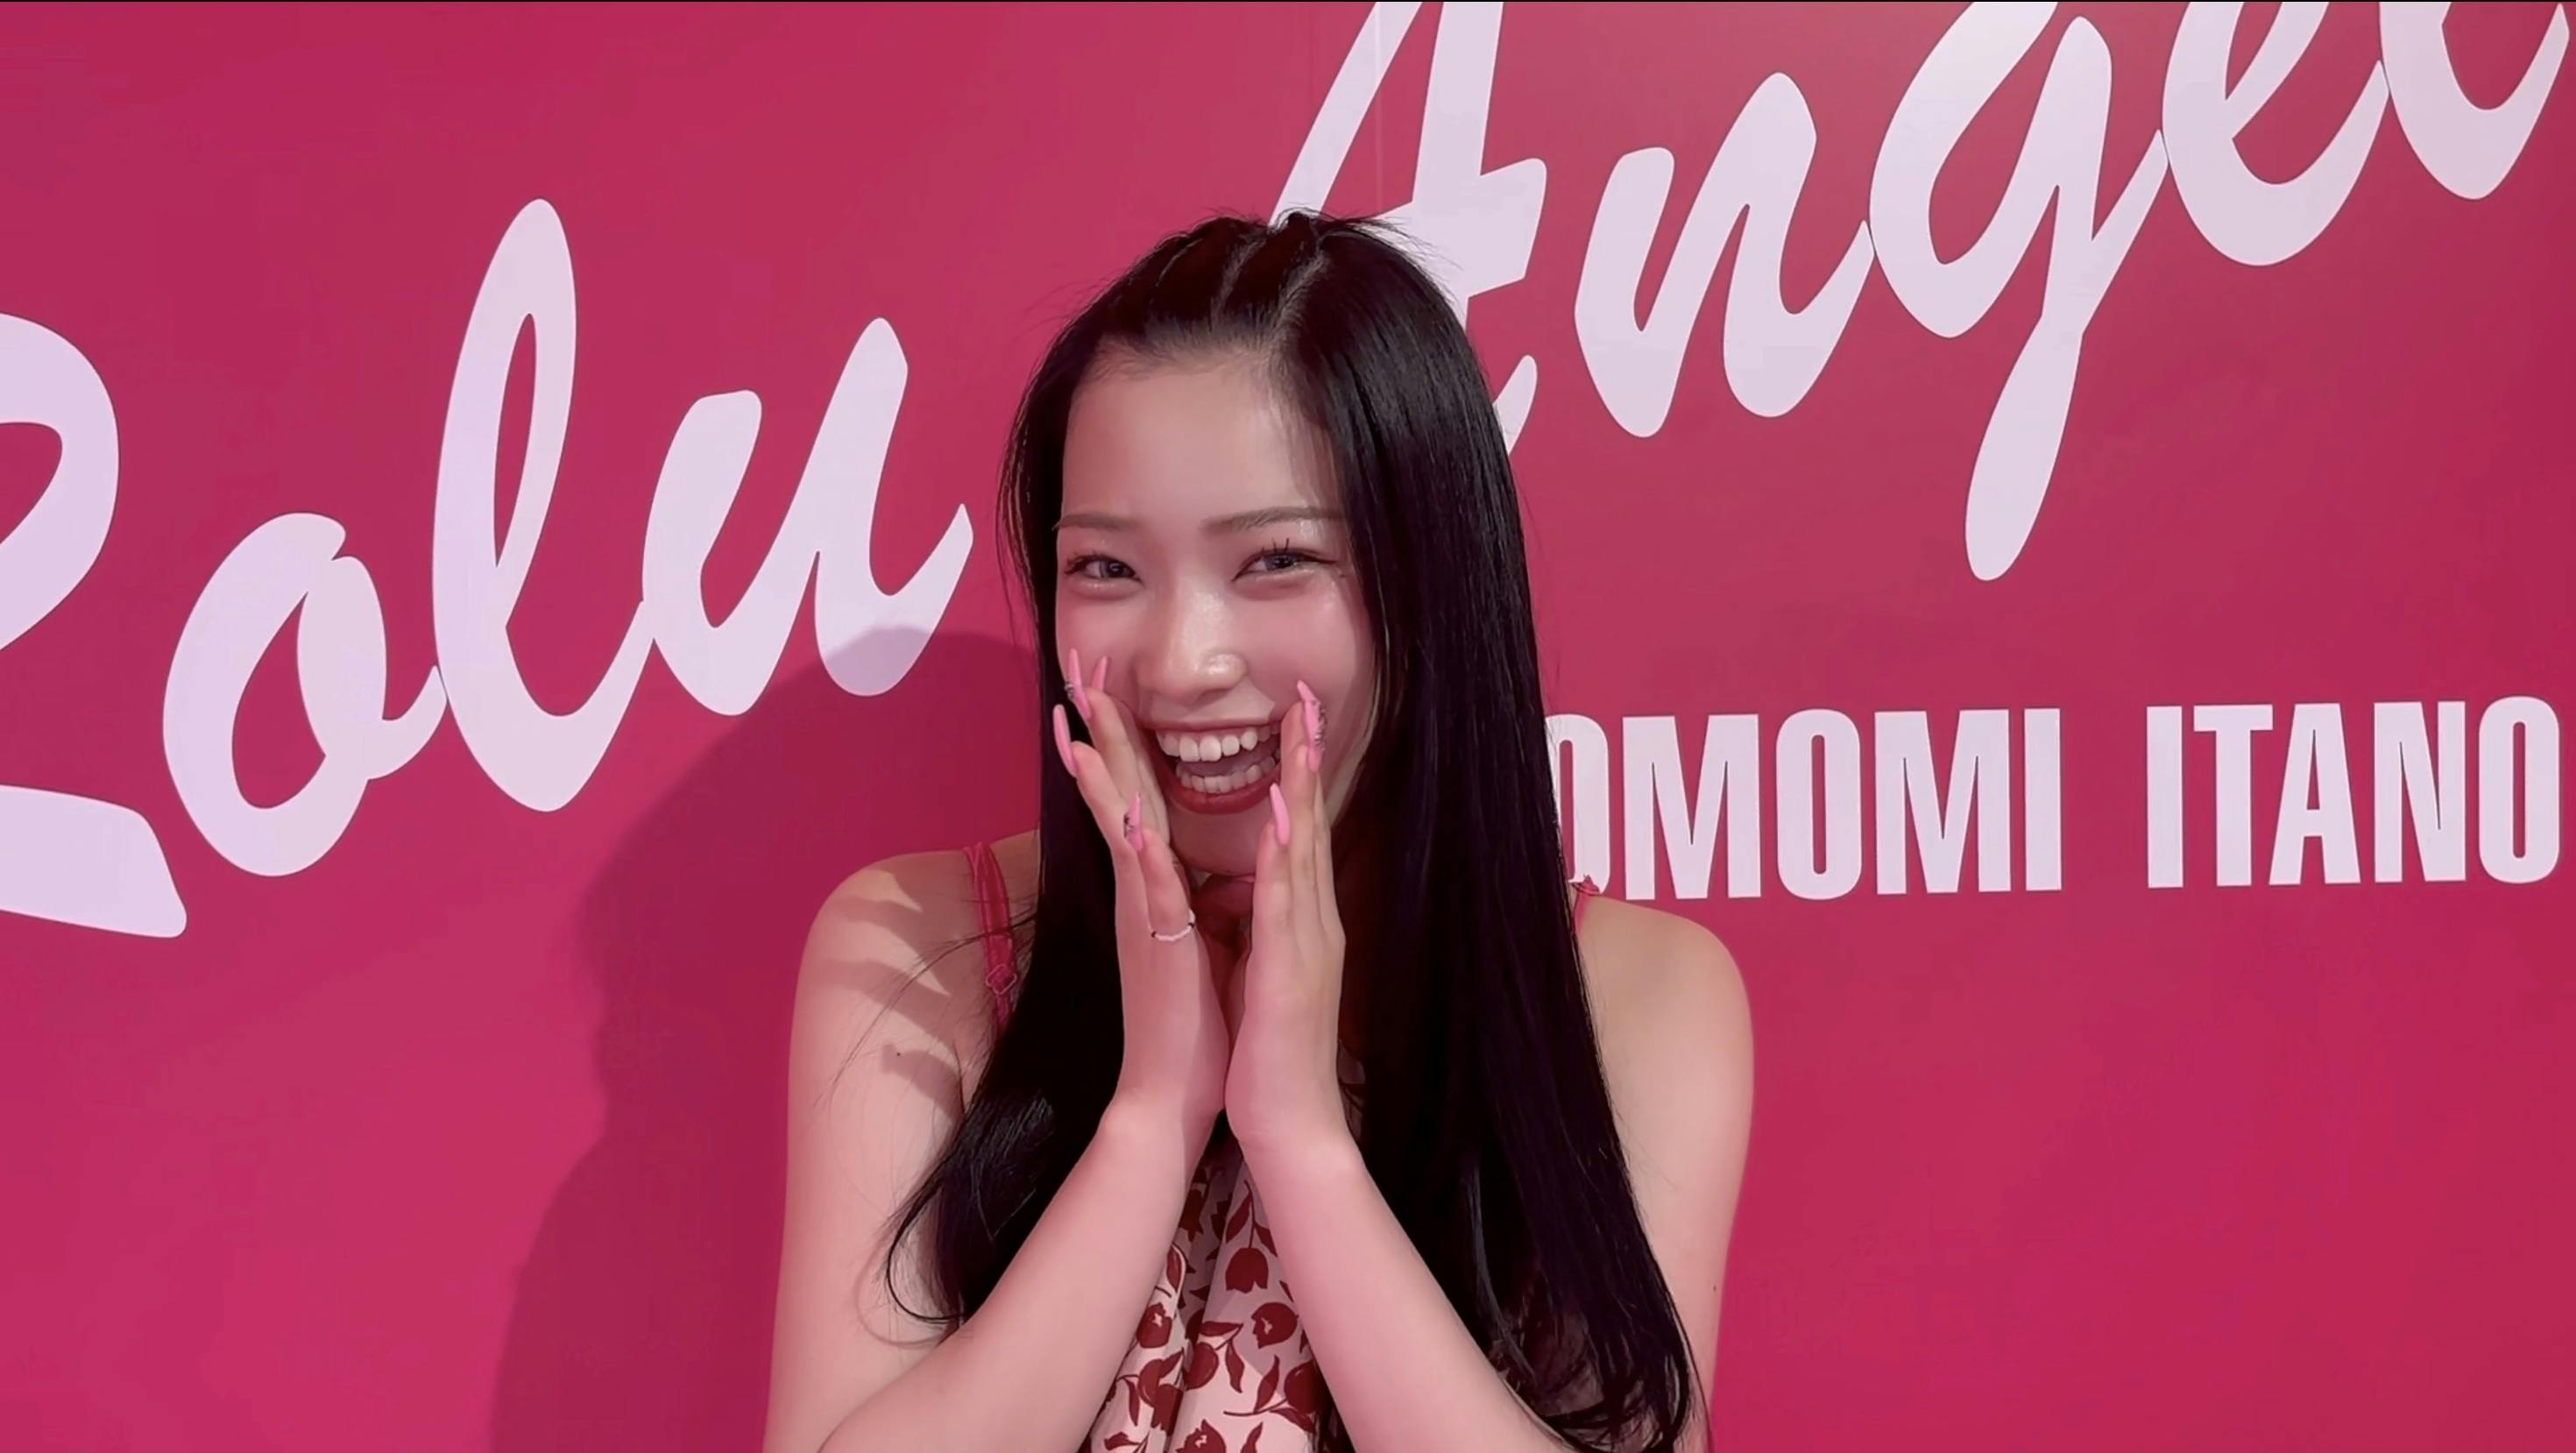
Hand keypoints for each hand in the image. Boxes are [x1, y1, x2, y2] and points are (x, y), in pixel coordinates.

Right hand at [1054, 646, 1230, 1142]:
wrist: (1176, 1092)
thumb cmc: (1191, 1022)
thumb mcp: (1194, 945)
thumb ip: (1183, 901)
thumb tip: (1183, 870)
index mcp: (1156, 888)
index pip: (1136, 799)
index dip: (1121, 745)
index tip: (1105, 691)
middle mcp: (1141, 892)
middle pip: (1116, 794)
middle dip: (1099, 732)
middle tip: (1078, 673)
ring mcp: (1143, 914)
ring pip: (1119, 826)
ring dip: (1101, 771)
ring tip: (1078, 717)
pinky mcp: (1156, 945)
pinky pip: (1146, 887)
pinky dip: (1136, 849)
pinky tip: (1127, 814)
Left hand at [1223, 681, 1352, 1160]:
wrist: (1290, 1124)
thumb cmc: (1270, 1053)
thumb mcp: (1265, 972)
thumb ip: (1268, 926)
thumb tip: (1258, 891)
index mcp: (1301, 921)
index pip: (1299, 832)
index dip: (1296, 774)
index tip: (1290, 718)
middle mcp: (1312, 922)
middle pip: (1308, 825)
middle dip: (1305, 758)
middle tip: (1302, 695)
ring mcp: (1306, 943)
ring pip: (1301, 850)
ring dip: (1296, 786)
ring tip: (1295, 729)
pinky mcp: (1287, 970)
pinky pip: (1282, 901)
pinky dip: (1279, 854)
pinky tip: (1276, 814)